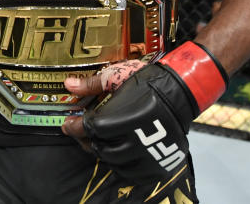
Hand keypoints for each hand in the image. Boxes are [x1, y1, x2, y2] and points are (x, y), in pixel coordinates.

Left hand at [61, 41, 226, 181]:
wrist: (181, 91)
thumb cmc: (149, 81)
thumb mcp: (118, 76)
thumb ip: (92, 85)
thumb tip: (69, 86)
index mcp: (120, 119)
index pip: (89, 129)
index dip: (76, 127)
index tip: (68, 123)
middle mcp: (132, 142)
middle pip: (99, 147)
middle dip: (88, 139)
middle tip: (84, 131)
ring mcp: (145, 157)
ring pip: (113, 162)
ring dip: (103, 150)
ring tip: (102, 139)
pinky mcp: (155, 165)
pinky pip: (130, 172)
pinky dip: (120, 163)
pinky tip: (119, 151)